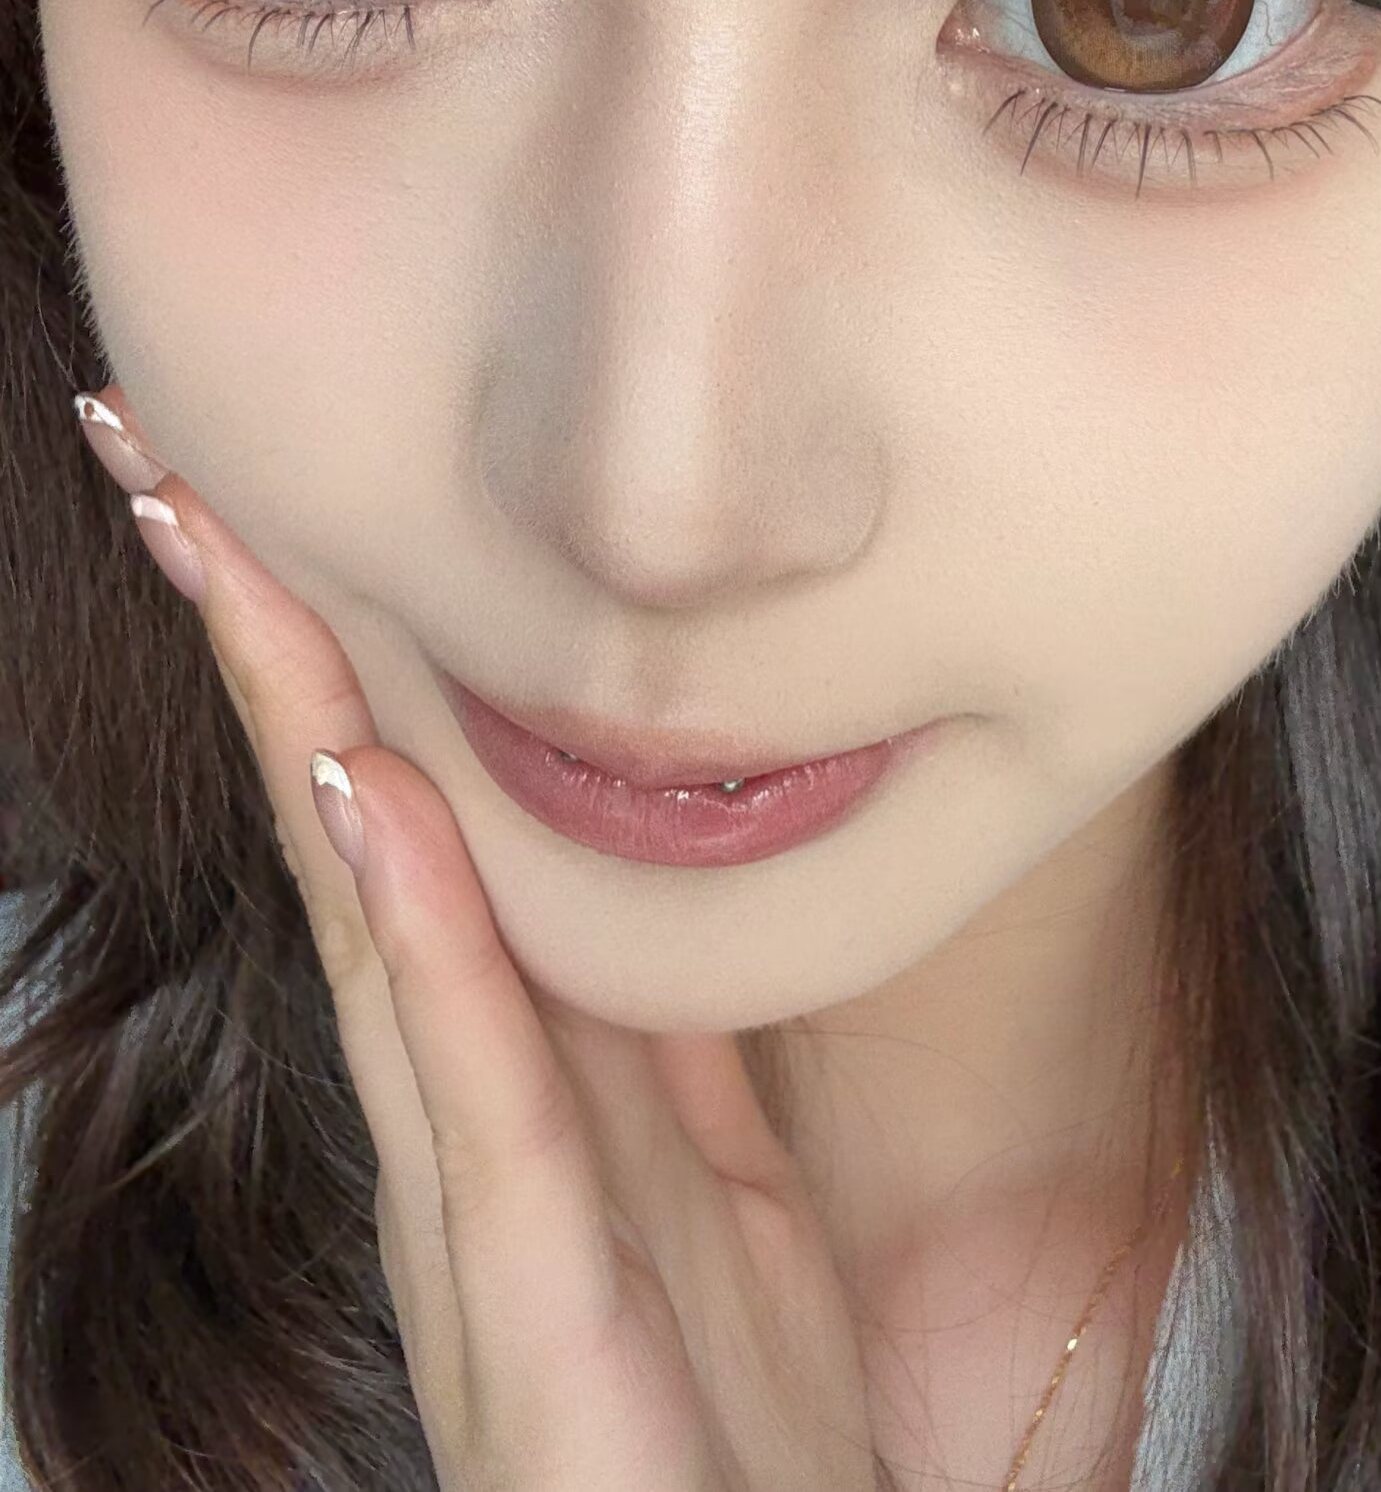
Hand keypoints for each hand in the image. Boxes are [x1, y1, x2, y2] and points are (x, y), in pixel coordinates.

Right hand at [90, 394, 879, 1491]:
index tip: (274, 489)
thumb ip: (653, 1023)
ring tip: (230, 549)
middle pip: (340, 830)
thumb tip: (633, 856)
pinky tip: (361, 786)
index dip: (332, 647)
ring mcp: (467, 1196)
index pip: (395, 819)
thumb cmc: (734, 1403)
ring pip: (367, 918)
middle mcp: (451, 1111)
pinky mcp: (520, 1287)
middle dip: (260, 638)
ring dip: (296, 721)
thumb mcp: (712, 1165)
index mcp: (507, 1068)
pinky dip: (411, 921)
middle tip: (173, 457)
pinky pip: (466, 1072)